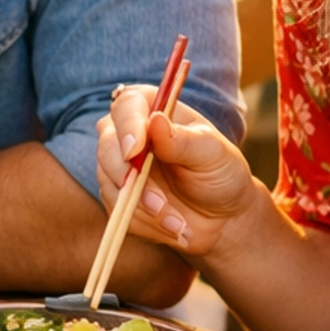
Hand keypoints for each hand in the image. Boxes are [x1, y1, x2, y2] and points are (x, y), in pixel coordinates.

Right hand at [96, 86, 258, 260]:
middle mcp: (129, 134)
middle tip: (160, 203)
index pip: (127, 105)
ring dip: (143, 208)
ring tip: (177, 221)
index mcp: (153, 110)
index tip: (135, 151)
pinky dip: (144, 222)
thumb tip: (156, 121)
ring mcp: (119, 167)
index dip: (127, 126)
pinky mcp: (117, 197)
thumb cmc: (220, 174)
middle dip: (132, 179)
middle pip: (107, 146)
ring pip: (110, 183)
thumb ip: (183, 140)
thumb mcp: (213, 154)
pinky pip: (117, 211)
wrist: (222, 216)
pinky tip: (171, 225)